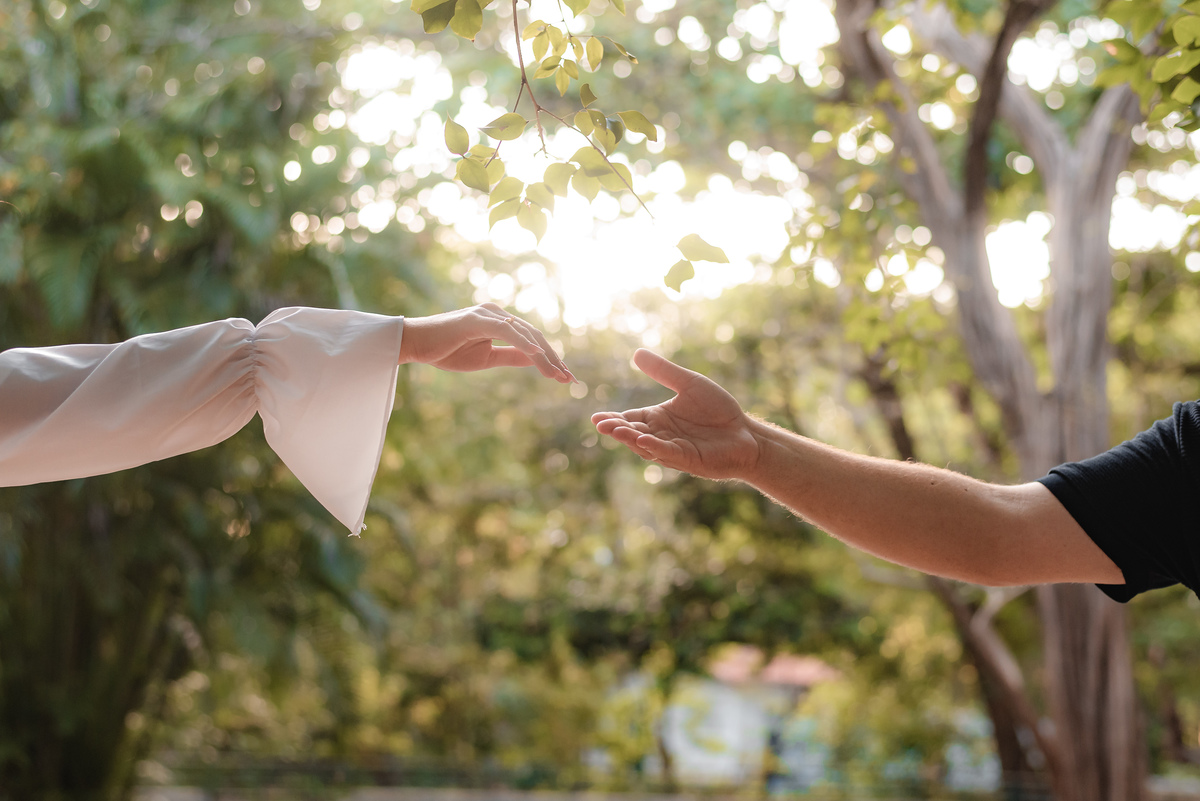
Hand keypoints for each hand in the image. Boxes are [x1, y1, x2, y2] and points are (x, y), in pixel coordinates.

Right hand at [399, 303, 573, 382]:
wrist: (416, 344)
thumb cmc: (446, 351)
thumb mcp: (486, 358)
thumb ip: (511, 356)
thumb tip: (535, 360)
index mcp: (499, 321)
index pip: (531, 339)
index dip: (549, 358)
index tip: (564, 377)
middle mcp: (497, 313)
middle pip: (535, 336)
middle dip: (554, 358)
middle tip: (569, 379)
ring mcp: (489, 314)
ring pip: (526, 335)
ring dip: (545, 356)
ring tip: (559, 375)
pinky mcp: (479, 319)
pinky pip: (509, 332)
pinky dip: (526, 346)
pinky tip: (539, 360)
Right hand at [591, 349, 759, 480]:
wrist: (745, 432)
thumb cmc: (718, 410)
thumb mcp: (689, 384)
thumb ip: (664, 371)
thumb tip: (636, 353)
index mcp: (658, 418)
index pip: (630, 419)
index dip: (613, 419)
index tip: (596, 417)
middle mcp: (661, 435)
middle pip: (633, 433)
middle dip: (617, 429)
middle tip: (601, 424)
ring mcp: (673, 449)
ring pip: (647, 445)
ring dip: (632, 439)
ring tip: (617, 430)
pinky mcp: (689, 459)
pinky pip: (669, 453)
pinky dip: (656, 447)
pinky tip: (645, 440)